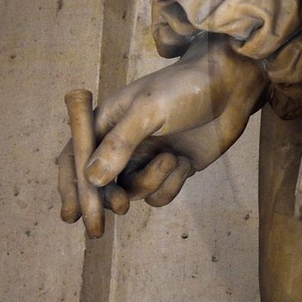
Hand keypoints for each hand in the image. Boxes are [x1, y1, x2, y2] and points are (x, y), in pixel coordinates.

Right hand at [56, 36, 267, 224]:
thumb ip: (120, 144)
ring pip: (133, 191)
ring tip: (172, 159)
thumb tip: (91, 178)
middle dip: (106, 201)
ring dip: (151, 182)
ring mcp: (147, 157)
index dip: (70, 188)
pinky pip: (159, 194)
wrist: (231, 85)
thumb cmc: (185, 88)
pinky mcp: (171, 168)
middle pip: (100, 184)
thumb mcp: (149, 110)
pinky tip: (186, 162)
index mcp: (106, 122)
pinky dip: (171, 185)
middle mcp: (122, 142)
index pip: (75, 159)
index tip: (70, 215)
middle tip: (115, 212)